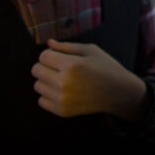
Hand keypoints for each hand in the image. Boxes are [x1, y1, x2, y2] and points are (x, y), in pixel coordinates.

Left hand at [31, 39, 146, 120]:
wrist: (118, 92)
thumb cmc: (106, 67)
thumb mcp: (90, 51)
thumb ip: (67, 46)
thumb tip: (48, 43)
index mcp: (71, 65)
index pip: (43, 56)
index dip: (50, 54)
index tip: (60, 57)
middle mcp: (63, 83)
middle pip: (36, 70)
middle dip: (46, 66)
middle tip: (61, 68)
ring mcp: (62, 99)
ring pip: (37, 85)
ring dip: (47, 81)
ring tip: (63, 79)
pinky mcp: (62, 111)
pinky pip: (41, 100)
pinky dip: (49, 95)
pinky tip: (64, 91)